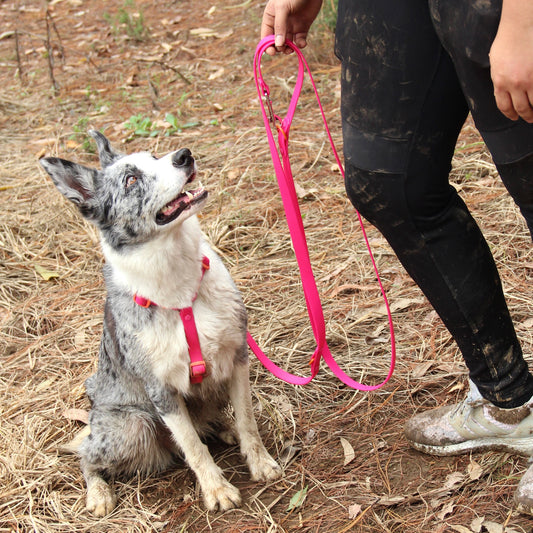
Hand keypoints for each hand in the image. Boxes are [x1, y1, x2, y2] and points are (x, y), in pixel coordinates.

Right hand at [260, 0, 322, 55]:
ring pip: (288, 43)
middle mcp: (280, 24)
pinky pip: (299, 40)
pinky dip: (300, 45)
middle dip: (280, 48)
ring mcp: (291, 26)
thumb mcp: (282, 8)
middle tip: (285, 49)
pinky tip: (302, 44)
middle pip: (277, 42)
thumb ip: (280, 26)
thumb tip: (278, 44)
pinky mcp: (302, 28)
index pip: (266, 35)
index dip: (268, 45)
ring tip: (292, 49)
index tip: (272, 52)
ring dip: (289, 49)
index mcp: (271, 18)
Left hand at [489, 0, 532, 122]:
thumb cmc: (507, 40)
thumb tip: (502, 89)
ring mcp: (530, 80)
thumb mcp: (496, 64)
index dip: (510, 114)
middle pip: (521, 108)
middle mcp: (514, 84)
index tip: (514, 117)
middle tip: (529, 118)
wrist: (521, 26)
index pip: (504, 106)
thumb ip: (499, 78)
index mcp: (500, 83)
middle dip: (525, 115)